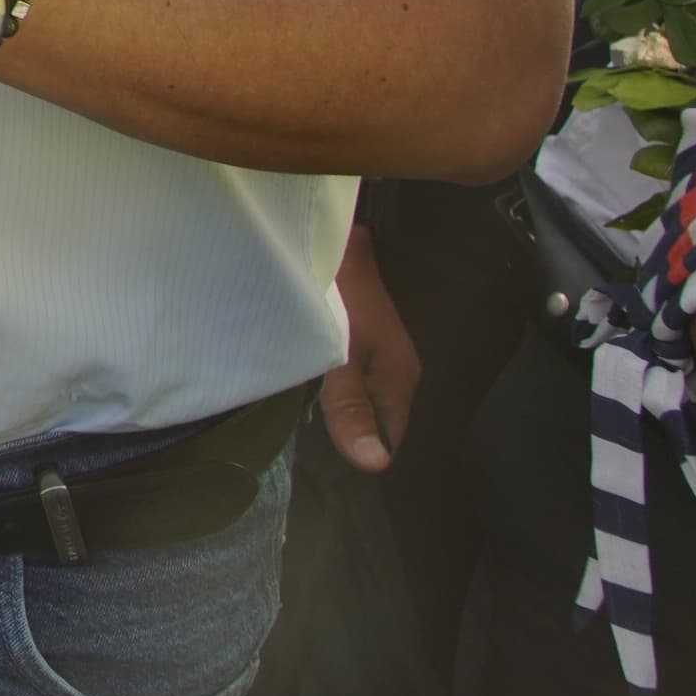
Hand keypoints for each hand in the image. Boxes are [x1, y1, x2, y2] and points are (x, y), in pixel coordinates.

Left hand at [321, 219, 419, 472]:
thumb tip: (375, 465)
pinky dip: (323, 383)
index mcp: (400, 378)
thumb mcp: (340, 353)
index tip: (327, 467)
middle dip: (345, 433)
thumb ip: (351, 406)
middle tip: (301, 447)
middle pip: (374, 419)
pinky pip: (343, 375)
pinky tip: (296, 387)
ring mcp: (373, 351)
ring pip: (357, 396)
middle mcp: (393, 369)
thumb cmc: (336, 290)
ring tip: (294, 423)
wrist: (328, 228)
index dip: (362, 452)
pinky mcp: (353, 335)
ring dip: (332, 408)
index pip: (391, 438)